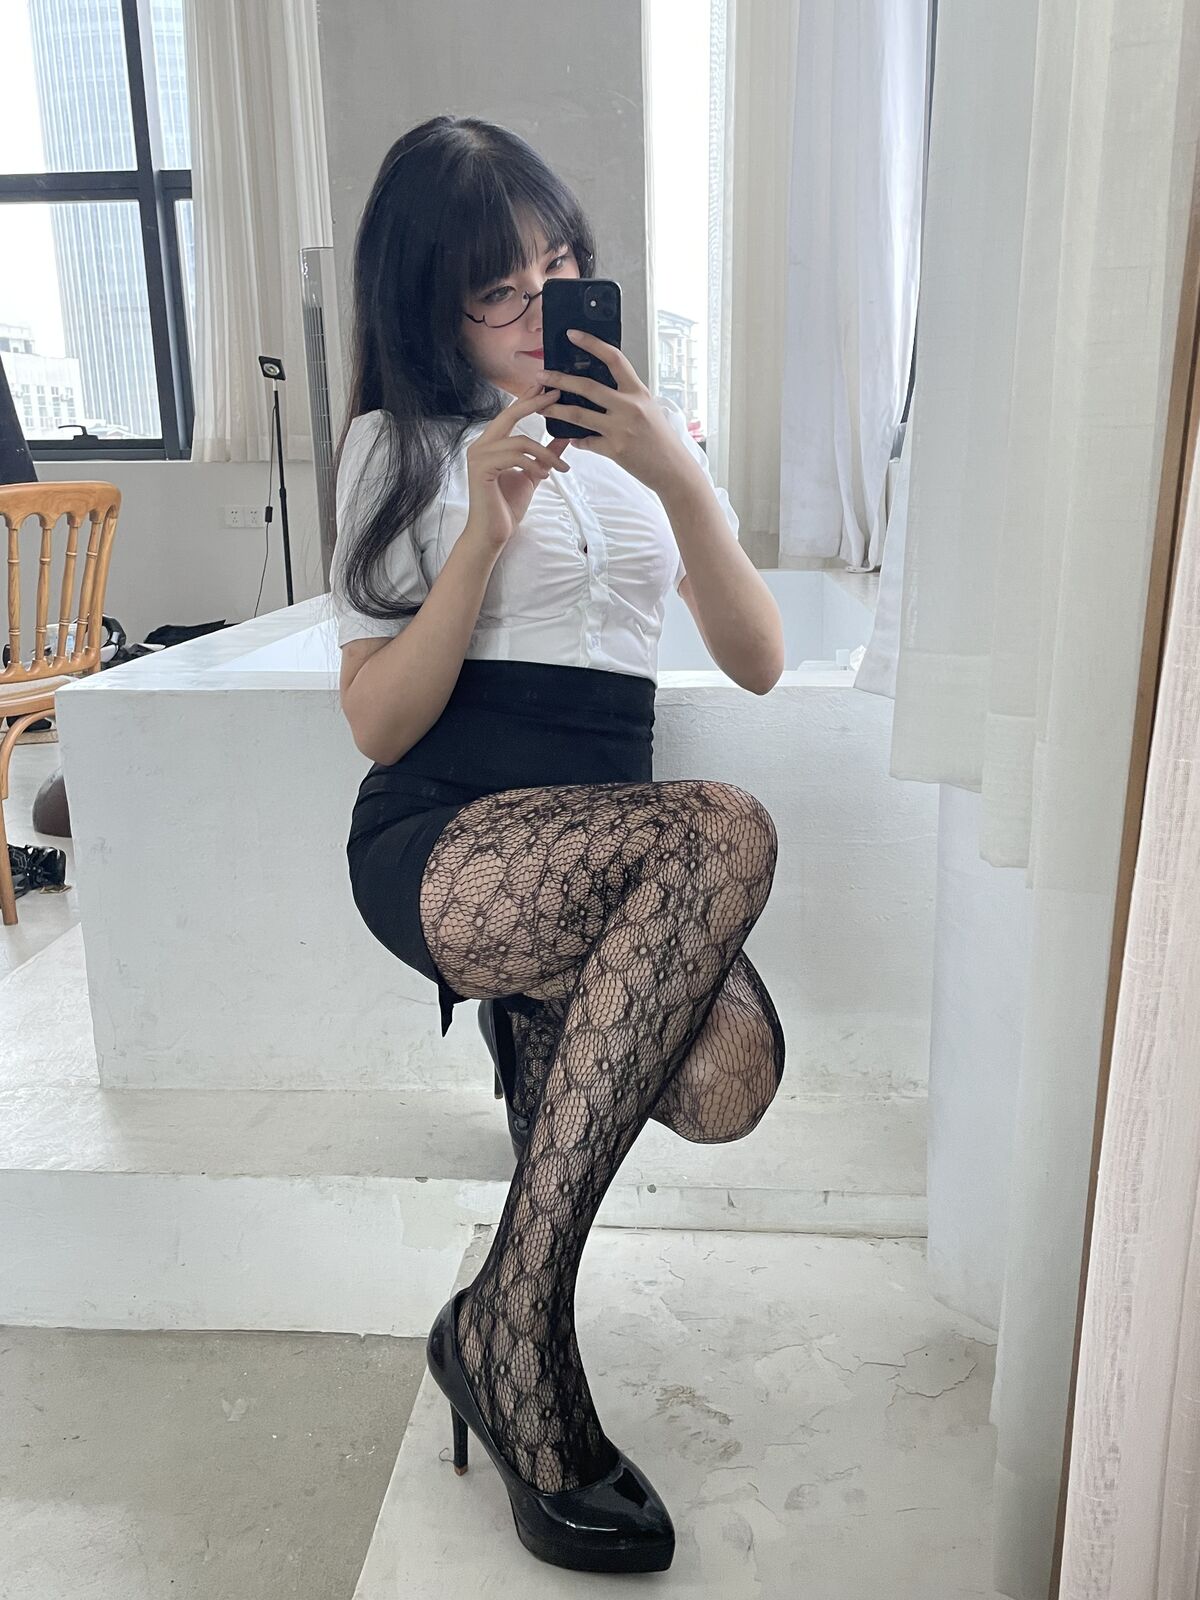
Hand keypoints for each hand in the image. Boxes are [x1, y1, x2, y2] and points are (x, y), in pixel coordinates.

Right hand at [462, 382, 572, 552]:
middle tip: (557, 394)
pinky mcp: (481, 469)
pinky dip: (532, 465)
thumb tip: (564, 436)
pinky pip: (513, 457)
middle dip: (534, 402)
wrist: (492, 534)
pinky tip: (543, 475)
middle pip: (509, 415)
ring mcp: (478, 456)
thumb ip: (545, 455)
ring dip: (544, 453)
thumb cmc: (507, 507)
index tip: (550, 387)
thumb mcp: (533, 475)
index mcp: (490, 443)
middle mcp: (480, 445)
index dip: (529, 398)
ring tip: (559, 469)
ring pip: (518, 441)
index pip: (510, 414)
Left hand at [537, 331, 699, 495]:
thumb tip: (600, 390)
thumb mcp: (649, 409)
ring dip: (555, 409)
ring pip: (578, 414)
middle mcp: (629, 407)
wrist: (674, 470)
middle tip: (542, 375)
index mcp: (638, 392)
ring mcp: (621, 429)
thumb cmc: (661, 440)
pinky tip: (571, 438)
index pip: (614, 358)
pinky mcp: (614, 450)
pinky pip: (586, 442)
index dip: (591, 343)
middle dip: (559, 379)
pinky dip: (576, 440)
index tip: (573, 335)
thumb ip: (626, 397)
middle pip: (587, 386)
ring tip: (540, 406)